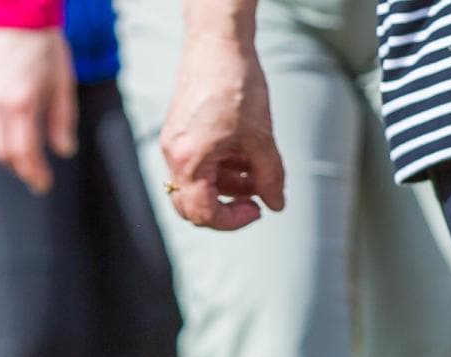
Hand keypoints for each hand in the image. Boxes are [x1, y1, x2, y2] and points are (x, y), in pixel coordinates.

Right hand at [0, 27, 77, 195]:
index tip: (42, 183)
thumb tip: (64, 149)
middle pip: (4, 153)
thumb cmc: (41, 43)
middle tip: (33, 173)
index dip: (34, 174)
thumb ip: (62, 121)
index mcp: (21, 102)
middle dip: (20, 168)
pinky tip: (0, 136)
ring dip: (4, 154)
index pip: (25, 153)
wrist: (16, 14)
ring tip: (19, 156)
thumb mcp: (62, 84)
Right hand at [156, 30, 282, 228]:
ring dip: (227, 186)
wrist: (218, 42)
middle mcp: (174, 155)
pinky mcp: (181, 133)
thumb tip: (276, 203)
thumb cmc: (233, 82)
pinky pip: (197, 164)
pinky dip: (220, 168)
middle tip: (254, 200)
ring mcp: (175, 143)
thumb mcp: (261, 136)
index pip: (203, 213)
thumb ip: (269, 176)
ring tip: (256, 172)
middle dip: (226, 207)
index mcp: (189, 160)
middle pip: (193, 205)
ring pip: (198, 184)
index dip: (232, 221)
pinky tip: (243, 157)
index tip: (257, 210)